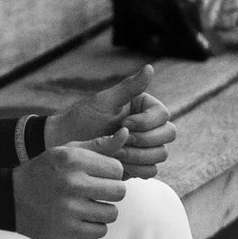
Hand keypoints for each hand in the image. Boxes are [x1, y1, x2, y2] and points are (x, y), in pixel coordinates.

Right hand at [13, 130, 132, 238]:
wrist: (11, 200)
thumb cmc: (44, 173)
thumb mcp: (65, 152)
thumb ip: (98, 145)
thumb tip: (126, 135)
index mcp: (72, 159)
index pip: (117, 169)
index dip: (111, 173)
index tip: (98, 176)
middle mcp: (71, 182)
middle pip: (120, 191)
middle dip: (111, 192)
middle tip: (97, 192)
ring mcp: (69, 208)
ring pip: (112, 213)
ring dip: (103, 211)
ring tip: (88, 205)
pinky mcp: (68, 230)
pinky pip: (101, 230)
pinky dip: (93, 226)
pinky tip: (80, 218)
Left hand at [47, 70, 176, 179]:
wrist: (68, 143)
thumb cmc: (83, 118)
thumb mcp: (105, 101)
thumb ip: (129, 87)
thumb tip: (150, 67)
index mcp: (144, 107)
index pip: (163, 115)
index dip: (146, 122)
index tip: (123, 124)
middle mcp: (149, 126)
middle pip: (169, 134)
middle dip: (143, 139)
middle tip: (119, 139)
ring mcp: (146, 146)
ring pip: (161, 154)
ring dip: (137, 155)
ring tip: (114, 152)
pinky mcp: (139, 164)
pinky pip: (151, 171)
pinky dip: (135, 168)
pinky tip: (117, 161)